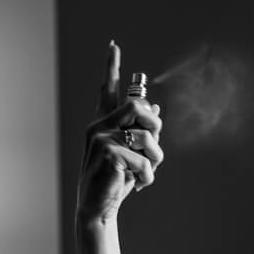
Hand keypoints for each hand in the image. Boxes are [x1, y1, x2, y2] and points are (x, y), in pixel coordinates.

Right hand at [76, 41, 165, 223]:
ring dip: (155, 156)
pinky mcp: (107, 154)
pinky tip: (140, 186)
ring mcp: (101, 138)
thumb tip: (156, 106)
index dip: (111, 66)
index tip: (114, 45)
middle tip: (155, 147)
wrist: (97, 208)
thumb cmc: (114, 181)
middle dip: (155, 125)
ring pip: (145, 135)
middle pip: (137, 106)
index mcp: (103, 123)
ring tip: (149, 172)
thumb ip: (140, 131)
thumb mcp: (130, 154)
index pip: (108, 90)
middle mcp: (98, 126)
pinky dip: (148, 175)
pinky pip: (142, 159)